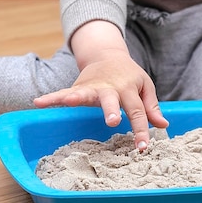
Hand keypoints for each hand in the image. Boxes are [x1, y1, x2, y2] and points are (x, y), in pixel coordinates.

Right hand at [33, 20, 168, 150]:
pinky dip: (51, 97)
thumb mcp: (145, 86)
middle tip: (112, 121)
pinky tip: (38, 102)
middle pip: (111, 100)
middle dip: (111, 110)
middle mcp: (111, 88)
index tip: (143, 147)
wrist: (107, 55)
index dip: (141, 130)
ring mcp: (93, 87)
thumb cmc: (129, 75)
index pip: (137, 112)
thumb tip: (163, 124)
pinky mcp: (78, 87)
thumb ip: (152, 106)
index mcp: (129, 89)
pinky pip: (63, 93)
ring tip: (69, 101)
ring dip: (77, 97)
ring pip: (85, 93)